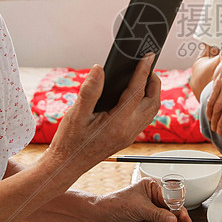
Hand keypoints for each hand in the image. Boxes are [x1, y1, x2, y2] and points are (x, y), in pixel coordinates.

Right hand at [48, 54, 161, 170]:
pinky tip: (135, 95)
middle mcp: (128, 131)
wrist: (67, 165)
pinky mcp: (127, 138)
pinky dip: (145, 103)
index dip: (143, 71)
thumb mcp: (75, 114)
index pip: (136, 92)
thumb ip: (89, 91)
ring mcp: (129, 136)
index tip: (148, 56)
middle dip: (153, 82)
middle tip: (147, 65)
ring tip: (143, 77)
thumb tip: (99, 69)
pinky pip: (144, 118)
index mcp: (116, 124)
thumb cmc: (69, 141)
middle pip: (153, 102)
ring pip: (151, 112)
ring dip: (152, 93)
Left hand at [98, 178, 192, 221]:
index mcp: (153, 187)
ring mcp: (150, 209)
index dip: (180, 211)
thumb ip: (158, 215)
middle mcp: (153, 198)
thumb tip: (174, 220)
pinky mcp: (147, 220)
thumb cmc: (117, 204)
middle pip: (171, 212)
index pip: (171, 199)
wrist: (103, 215)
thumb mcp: (140, 208)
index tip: (186, 220)